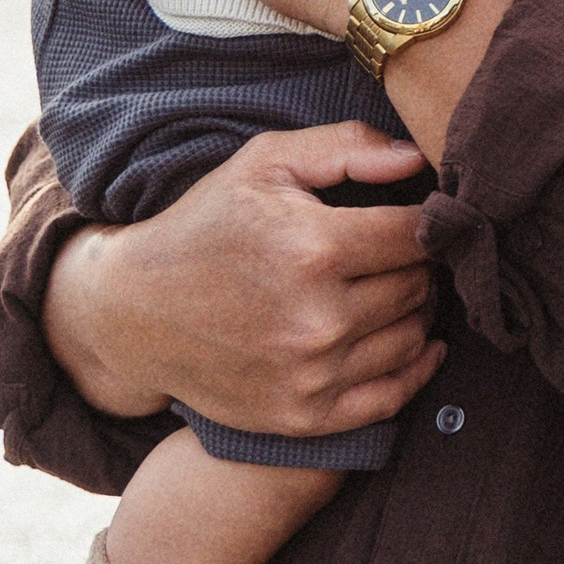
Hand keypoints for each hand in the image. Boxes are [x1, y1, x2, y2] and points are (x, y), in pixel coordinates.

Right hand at [43, 120, 444, 436]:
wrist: (135, 312)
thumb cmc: (205, 226)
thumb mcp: (264, 163)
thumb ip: (346, 146)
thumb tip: (418, 159)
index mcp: (314, 248)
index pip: (418, 234)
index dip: (428, 220)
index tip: (420, 215)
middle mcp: (318, 319)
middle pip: (419, 286)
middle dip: (419, 263)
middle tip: (401, 251)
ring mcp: (311, 375)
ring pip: (412, 337)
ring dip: (417, 311)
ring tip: (395, 287)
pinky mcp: (304, 417)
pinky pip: (392, 397)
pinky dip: (417, 369)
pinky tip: (422, 345)